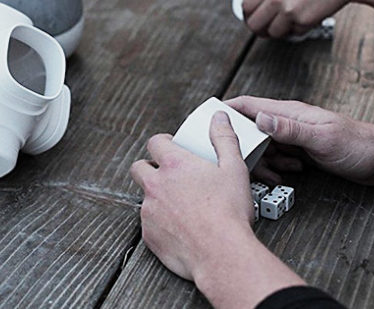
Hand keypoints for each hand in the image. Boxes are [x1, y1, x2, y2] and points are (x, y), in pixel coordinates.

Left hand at [130, 114, 254, 281]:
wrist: (221, 254)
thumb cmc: (229, 213)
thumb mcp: (234, 169)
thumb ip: (224, 139)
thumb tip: (219, 119)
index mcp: (175, 165)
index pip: (155, 142)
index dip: (163, 143)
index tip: (170, 147)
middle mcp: (156, 185)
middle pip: (138, 168)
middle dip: (149, 168)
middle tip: (168, 175)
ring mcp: (149, 210)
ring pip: (144, 197)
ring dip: (157, 197)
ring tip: (180, 206)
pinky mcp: (149, 234)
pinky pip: (148, 223)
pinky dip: (160, 223)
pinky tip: (179, 227)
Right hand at [226, 95, 373, 185]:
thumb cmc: (358, 145)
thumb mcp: (322, 138)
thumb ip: (290, 128)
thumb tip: (260, 117)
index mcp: (288, 112)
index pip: (247, 105)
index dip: (225, 111)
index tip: (206, 121)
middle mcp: (286, 122)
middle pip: (249, 129)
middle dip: (243, 146)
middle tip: (239, 163)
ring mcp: (292, 136)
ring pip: (262, 147)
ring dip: (263, 161)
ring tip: (277, 173)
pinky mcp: (299, 151)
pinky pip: (276, 158)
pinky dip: (275, 167)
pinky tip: (287, 174)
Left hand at [242, 0, 371, 37]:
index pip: (247, 5)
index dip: (247, 14)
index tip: (252, 16)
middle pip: (254, 24)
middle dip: (257, 28)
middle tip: (263, 28)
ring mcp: (290, 11)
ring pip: (273, 33)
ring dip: (277, 32)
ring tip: (282, 26)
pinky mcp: (305, 22)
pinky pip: (294, 33)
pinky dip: (296, 30)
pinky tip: (302, 21)